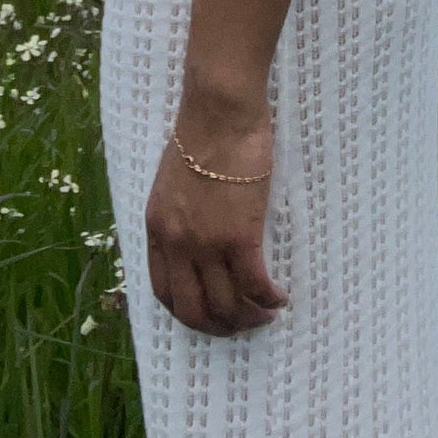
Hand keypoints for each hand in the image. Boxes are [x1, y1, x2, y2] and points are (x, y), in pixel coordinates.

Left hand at [145, 104, 290, 337]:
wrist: (219, 110)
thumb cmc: (202, 132)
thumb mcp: (173, 181)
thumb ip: (180, 214)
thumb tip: (197, 235)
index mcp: (157, 228)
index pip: (163, 291)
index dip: (187, 311)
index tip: (208, 314)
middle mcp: (176, 243)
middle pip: (192, 310)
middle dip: (218, 327)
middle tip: (240, 325)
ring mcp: (206, 242)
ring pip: (226, 304)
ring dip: (248, 317)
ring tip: (266, 312)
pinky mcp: (239, 235)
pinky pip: (254, 285)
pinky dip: (269, 298)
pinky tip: (280, 297)